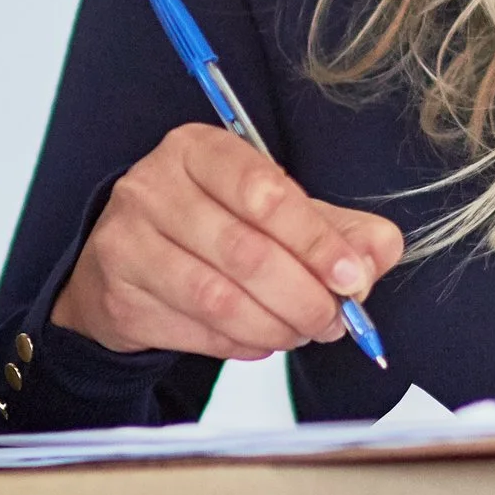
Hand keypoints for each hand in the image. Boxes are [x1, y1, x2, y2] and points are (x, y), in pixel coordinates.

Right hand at [54, 122, 402, 359]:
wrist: (129, 264)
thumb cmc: (212, 227)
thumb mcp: (275, 212)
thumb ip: (335, 228)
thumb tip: (378, 254)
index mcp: (198, 149)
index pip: (263, 192)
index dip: (316, 241)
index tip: (352, 278)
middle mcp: (153, 186)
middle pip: (245, 252)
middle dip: (303, 297)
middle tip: (333, 321)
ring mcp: (126, 241)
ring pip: (218, 299)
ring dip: (274, 327)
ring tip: (300, 333)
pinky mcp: (117, 295)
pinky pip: (194, 332)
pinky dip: (239, 345)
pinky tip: (258, 340)